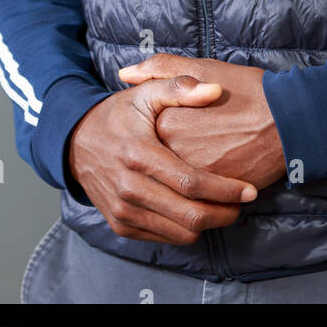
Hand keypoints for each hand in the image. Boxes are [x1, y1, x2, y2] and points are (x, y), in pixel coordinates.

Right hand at [67, 74, 257, 244]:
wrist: (77, 143)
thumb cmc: (119, 115)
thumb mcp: (146, 93)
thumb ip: (180, 88)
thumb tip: (216, 90)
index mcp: (138, 154)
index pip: (191, 182)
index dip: (225, 190)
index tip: (249, 190)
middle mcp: (129, 188)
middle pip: (189, 215)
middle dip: (224, 213)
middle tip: (244, 202)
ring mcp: (123, 211)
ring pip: (179, 233)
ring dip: (209, 224)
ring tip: (226, 207)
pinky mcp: (121, 225)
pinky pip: (164, 237)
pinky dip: (186, 229)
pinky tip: (199, 211)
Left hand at [119, 54, 286, 192]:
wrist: (291, 121)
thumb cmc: (249, 91)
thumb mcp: (204, 68)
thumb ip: (161, 68)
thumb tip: (125, 73)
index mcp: (166, 121)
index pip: (146, 130)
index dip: (165, 124)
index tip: (185, 118)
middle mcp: (174, 153)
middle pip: (158, 158)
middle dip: (173, 151)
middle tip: (202, 136)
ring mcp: (194, 178)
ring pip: (176, 180)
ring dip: (184, 174)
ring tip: (208, 155)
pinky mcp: (214, 196)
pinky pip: (197, 197)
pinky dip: (202, 189)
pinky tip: (217, 172)